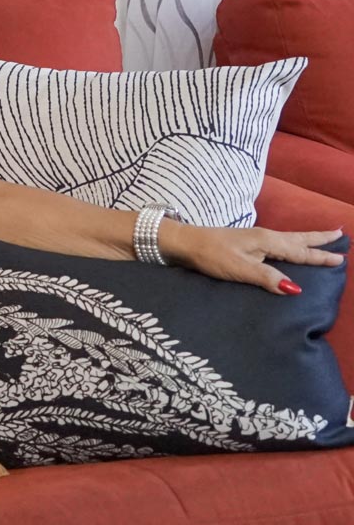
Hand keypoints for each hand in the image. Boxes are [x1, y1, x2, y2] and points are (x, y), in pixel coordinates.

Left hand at [166, 221, 344, 294]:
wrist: (186, 242)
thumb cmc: (211, 255)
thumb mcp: (240, 269)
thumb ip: (267, 278)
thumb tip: (295, 289)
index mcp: (267, 242)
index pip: (300, 252)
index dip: (320, 257)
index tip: (341, 258)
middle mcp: (265, 236)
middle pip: (299, 239)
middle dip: (320, 239)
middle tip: (341, 235)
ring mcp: (256, 238)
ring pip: (290, 238)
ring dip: (308, 239)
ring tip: (325, 237)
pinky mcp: (248, 242)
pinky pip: (280, 242)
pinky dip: (293, 242)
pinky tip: (291, 246)